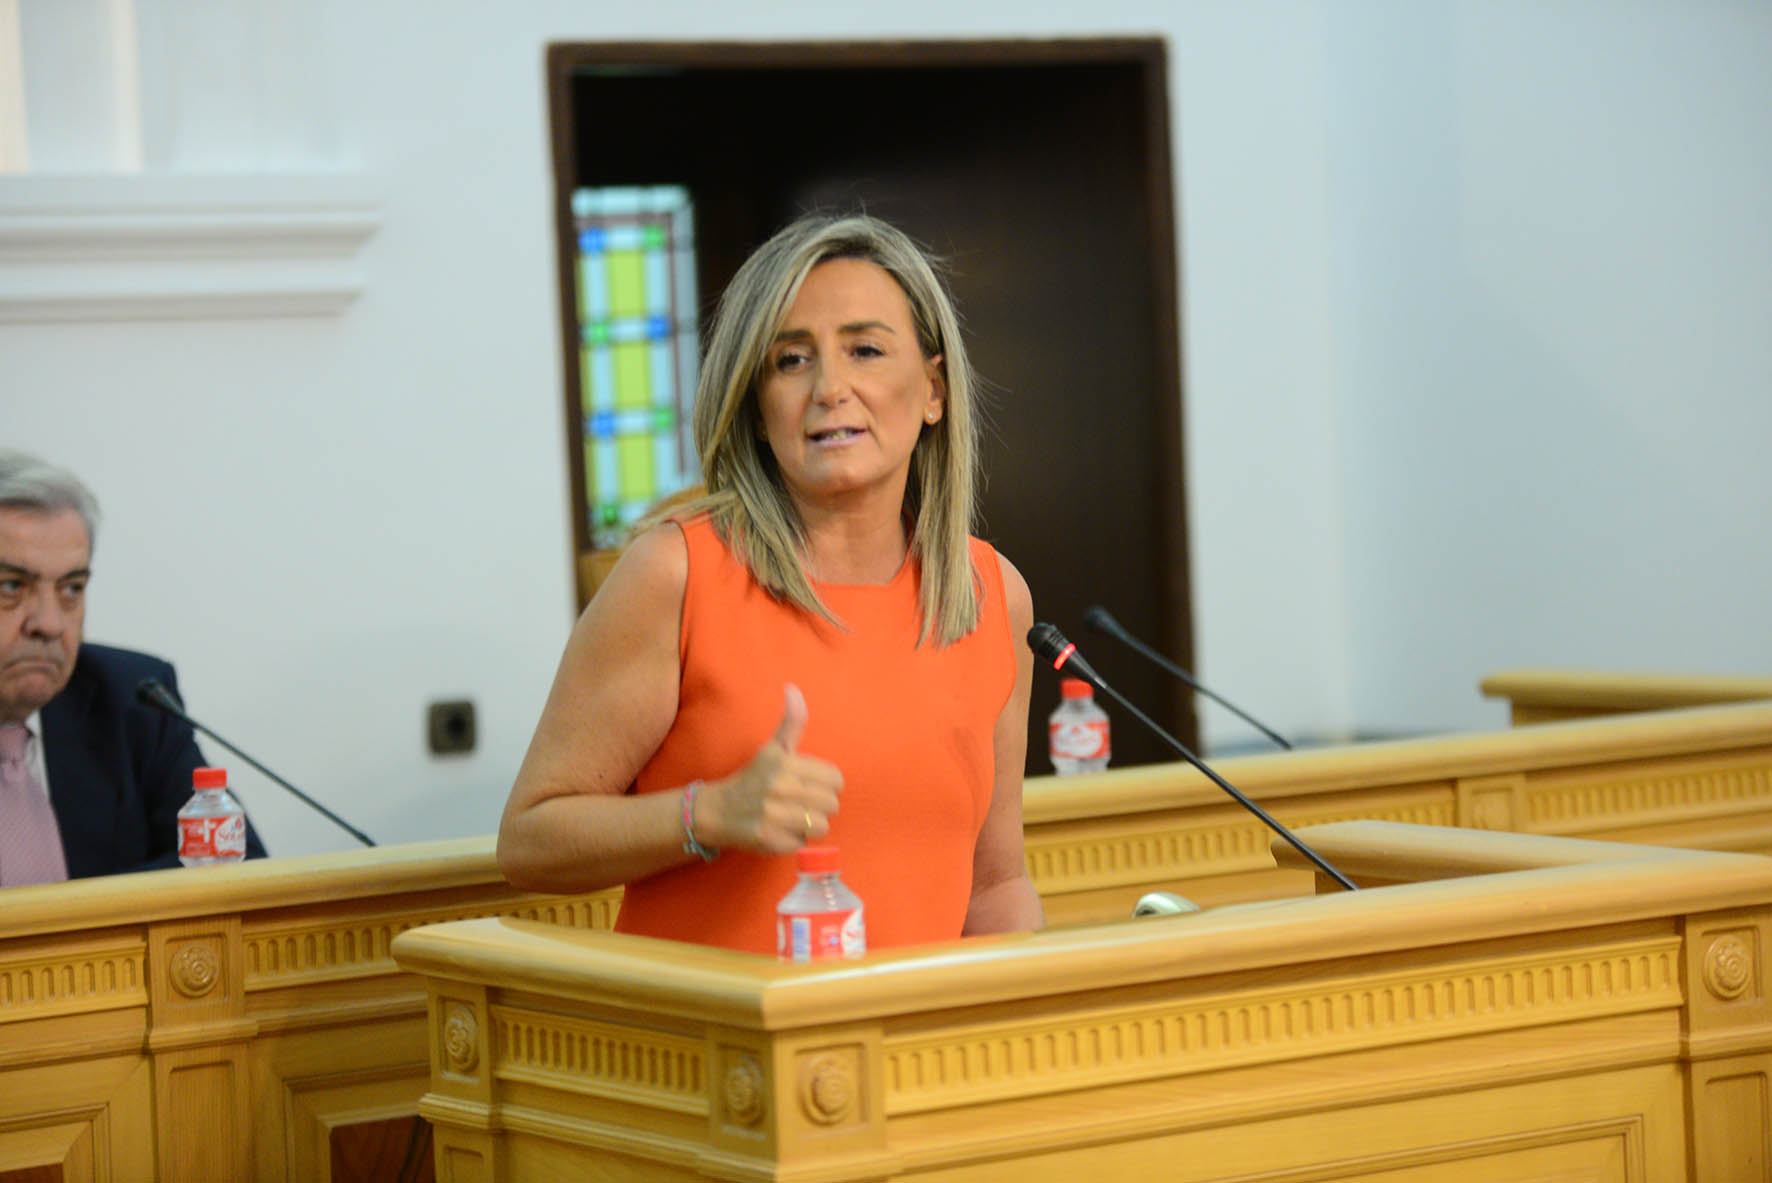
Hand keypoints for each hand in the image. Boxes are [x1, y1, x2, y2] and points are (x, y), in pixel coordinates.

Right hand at [701, 684, 842, 854]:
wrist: (715, 811)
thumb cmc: (751, 779)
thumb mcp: (772, 749)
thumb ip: (791, 722)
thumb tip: (793, 688)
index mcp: (785, 764)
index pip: (835, 780)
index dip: (826, 785)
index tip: (809, 786)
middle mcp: (780, 788)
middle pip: (831, 804)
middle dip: (818, 806)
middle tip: (798, 804)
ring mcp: (774, 815)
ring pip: (821, 826)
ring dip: (808, 825)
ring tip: (790, 818)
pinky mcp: (769, 840)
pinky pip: (802, 843)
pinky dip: (793, 840)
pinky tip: (778, 831)